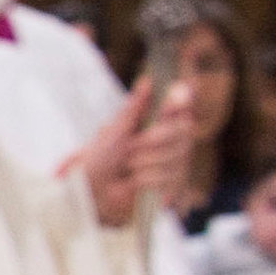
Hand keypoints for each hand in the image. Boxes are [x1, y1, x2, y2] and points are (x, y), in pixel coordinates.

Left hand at [77, 79, 192, 226]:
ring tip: (127, 168)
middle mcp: (175, 139)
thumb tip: (147, 81)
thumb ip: (134, 108)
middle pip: (182, 130)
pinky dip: (145, 179)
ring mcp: (178, 161)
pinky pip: (169, 176)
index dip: (180, 102)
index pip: (181, 105)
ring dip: (142, 163)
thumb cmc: (102, 160)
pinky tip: (133, 182)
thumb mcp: (115, 131)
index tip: (173, 100)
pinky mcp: (176, 184)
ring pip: (174, 156)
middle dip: (150, 140)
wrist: (93, 192)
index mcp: (160, 121)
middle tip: (128, 149)